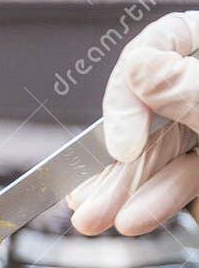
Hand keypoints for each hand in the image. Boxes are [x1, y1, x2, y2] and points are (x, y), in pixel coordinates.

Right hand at [69, 10, 198, 234]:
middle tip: (83, 196)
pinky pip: (179, 179)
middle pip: (148, 112)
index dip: (127, 94)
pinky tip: (132, 219)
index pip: (156, 48)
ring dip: (123, 191)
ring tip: (94, 219)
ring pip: (158, 154)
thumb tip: (137, 69)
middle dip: (111, 161)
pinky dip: (155, 202)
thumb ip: (184, 87)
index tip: (122, 144)